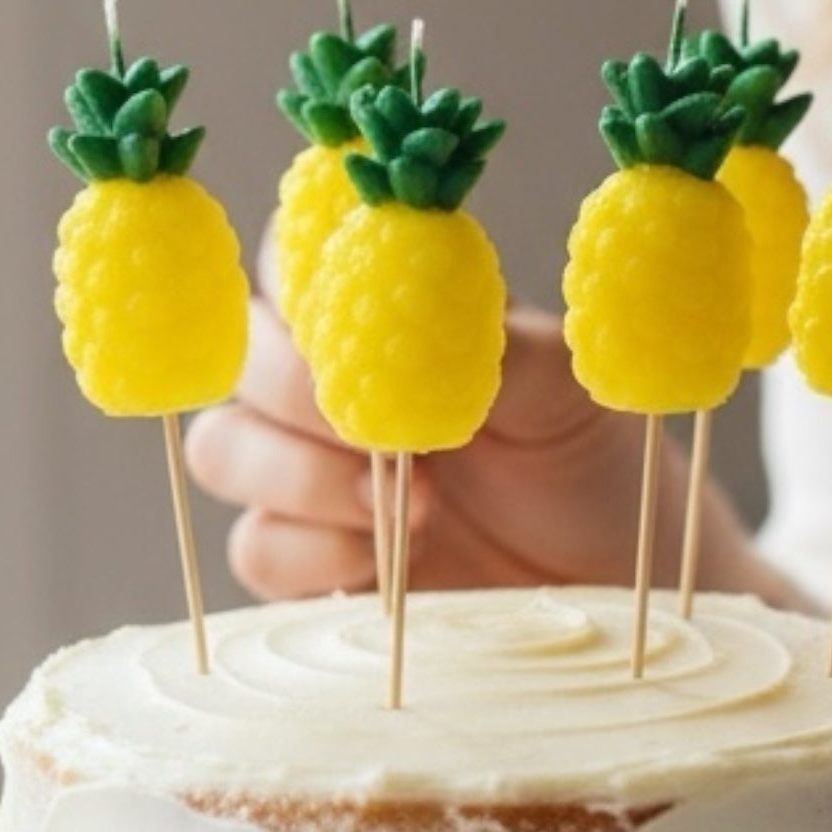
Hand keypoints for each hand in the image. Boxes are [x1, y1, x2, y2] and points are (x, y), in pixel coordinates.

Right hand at [185, 298, 777, 599]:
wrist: (607, 567)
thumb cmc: (584, 454)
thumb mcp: (561, 386)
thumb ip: (488, 346)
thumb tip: (425, 321)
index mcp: (375, 315)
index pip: (288, 264)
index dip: (298, 288)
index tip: (353, 330)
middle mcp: (323, 386)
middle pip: (239, 359)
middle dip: (297, 393)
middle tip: (382, 437)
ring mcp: (304, 473)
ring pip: (223, 450)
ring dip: (299, 476)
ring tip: (402, 505)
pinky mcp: (307, 559)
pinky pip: (257, 548)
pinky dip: (312, 552)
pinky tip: (386, 557)